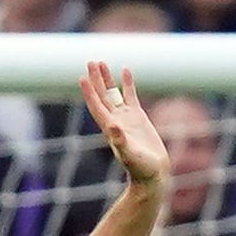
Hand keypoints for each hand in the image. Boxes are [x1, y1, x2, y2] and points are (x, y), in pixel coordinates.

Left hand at [84, 62, 169, 188]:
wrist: (153, 174)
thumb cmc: (141, 169)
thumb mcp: (130, 155)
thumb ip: (120, 142)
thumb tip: (112, 126)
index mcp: (110, 129)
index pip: (97, 106)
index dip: (89, 93)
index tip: (83, 77)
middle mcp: (115, 121)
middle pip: (102, 96)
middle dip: (96, 79)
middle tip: (90, 62)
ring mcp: (126, 118)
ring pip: (113, 93)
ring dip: (107, 79)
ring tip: (101, 62)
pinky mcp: (138, 117)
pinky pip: (130, 95)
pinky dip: (128, 83)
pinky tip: (126, 70)